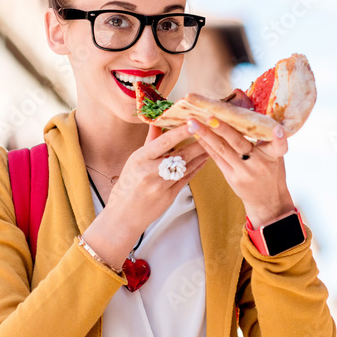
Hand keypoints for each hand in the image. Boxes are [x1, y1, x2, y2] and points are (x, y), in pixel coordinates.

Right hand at [82, 123, 208, 269]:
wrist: (124, 215)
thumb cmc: (127, 185)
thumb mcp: (134, 160)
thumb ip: (150, 141)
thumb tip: (157, 121)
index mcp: (140, 159)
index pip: (164, 142)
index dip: (180, 132)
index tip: (193, 122)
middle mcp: (151, 172)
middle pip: (180, 155)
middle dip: (198, 143)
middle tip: (211, 132)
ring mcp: (162, 186)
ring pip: (187, 167)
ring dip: (201, 155)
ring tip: (212, 144)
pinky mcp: (170, 196)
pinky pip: (187, 179)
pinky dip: (196, 168)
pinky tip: (204, 160)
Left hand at [186, 117, 292, 227]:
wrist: (267, 201)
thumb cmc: (271, 172)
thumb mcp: (275, 156)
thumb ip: (265, 138)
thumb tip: (248, 112)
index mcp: (273, 156)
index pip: (280, 146)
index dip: (279, 138)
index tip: (277, 129)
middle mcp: (258, 163)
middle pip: (239, 143)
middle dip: (222, 128)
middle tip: (208, 116)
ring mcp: (243, 172)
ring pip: (222, 149)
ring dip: (206, 134)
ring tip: (192, 123)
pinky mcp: (231, 177)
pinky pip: (217, 158)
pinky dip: (206, 145)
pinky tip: (196, 135)